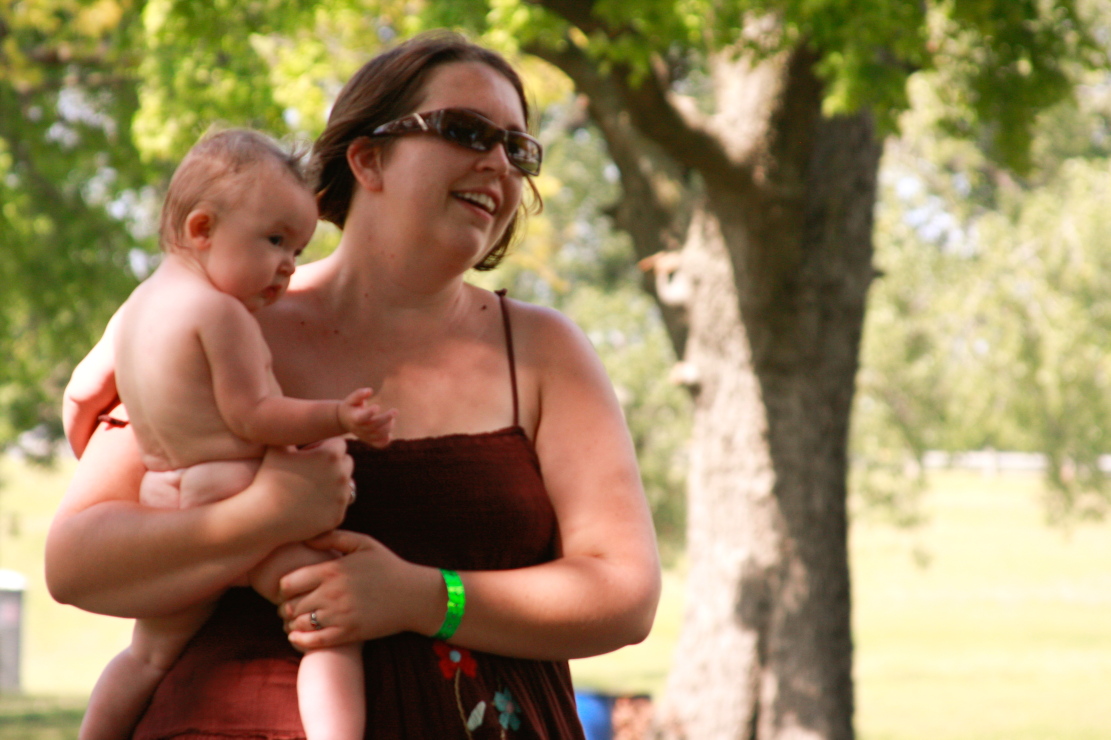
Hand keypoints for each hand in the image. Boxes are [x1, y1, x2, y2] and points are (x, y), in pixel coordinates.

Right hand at [247, 438, 354, 545]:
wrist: (262, 516)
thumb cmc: (267, 478)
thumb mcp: (278, 447)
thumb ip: (293, 430)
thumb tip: (296, 418)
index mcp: (331, 455)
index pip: (339, 444)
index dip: (322, 448)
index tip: (308, 455)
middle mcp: (342, 475)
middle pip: (346, 463)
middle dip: (332, 464)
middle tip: (310, 471)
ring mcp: (341, 498)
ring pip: (345, 484)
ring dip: (333, 483)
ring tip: (310, 487)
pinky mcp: (338, 516)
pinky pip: (339, 504)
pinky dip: (329, 503)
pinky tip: (311, 503)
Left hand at [277, 530, 440, 651]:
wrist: (414, 595)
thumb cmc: (388, 566)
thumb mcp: (363, 543)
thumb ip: (333, 537)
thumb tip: (306, 538)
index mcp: (332, 570)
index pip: (288, 583)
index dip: (283, 588)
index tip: (289, 590)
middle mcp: (332, 593)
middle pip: (290, 605)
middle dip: (286, 607)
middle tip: (289, 607)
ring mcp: (340, 615)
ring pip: (299, 625)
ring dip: (292, 624)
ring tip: (295, 621)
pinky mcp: (348, 633)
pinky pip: (314, 642)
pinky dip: (300, 641)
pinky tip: (297, 637)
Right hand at [338, 388, 396, 448]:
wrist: (343, 420)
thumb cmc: (350, 406)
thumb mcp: (351, 399)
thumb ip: (359, 394)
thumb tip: (369, 391)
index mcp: (354, 418)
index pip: (362, 418)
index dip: (369, 413)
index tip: (377, 406)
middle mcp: (359, 429)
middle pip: (373, 426)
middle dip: (386, 419)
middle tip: (395, 411)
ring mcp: (364, 436)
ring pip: (378, 435)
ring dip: (388, 427)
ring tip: (392, 418)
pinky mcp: (369, 440)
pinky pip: (379, 444)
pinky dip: (385, 441)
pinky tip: (389, 434)